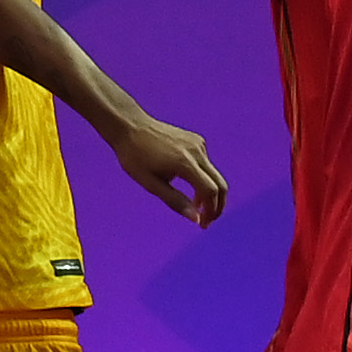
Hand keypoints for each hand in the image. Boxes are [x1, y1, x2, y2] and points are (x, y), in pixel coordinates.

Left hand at [110, 111, 229, 226]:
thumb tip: (196, 219)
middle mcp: (197, 151)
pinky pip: (207, 164)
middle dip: (217, 205)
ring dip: (209, 193)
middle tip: (207, 220)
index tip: (203, 224)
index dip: (211, 211)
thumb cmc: (135, 157)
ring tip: (195, 206)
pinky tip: (190, 184)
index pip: (210, 191)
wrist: (130, 126)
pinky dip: (204, 178)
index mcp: (185, 163)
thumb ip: (175, 201)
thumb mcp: (151, 184)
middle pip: (220, 184)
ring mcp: (199, 144)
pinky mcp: (197, 140)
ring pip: (214, 174)